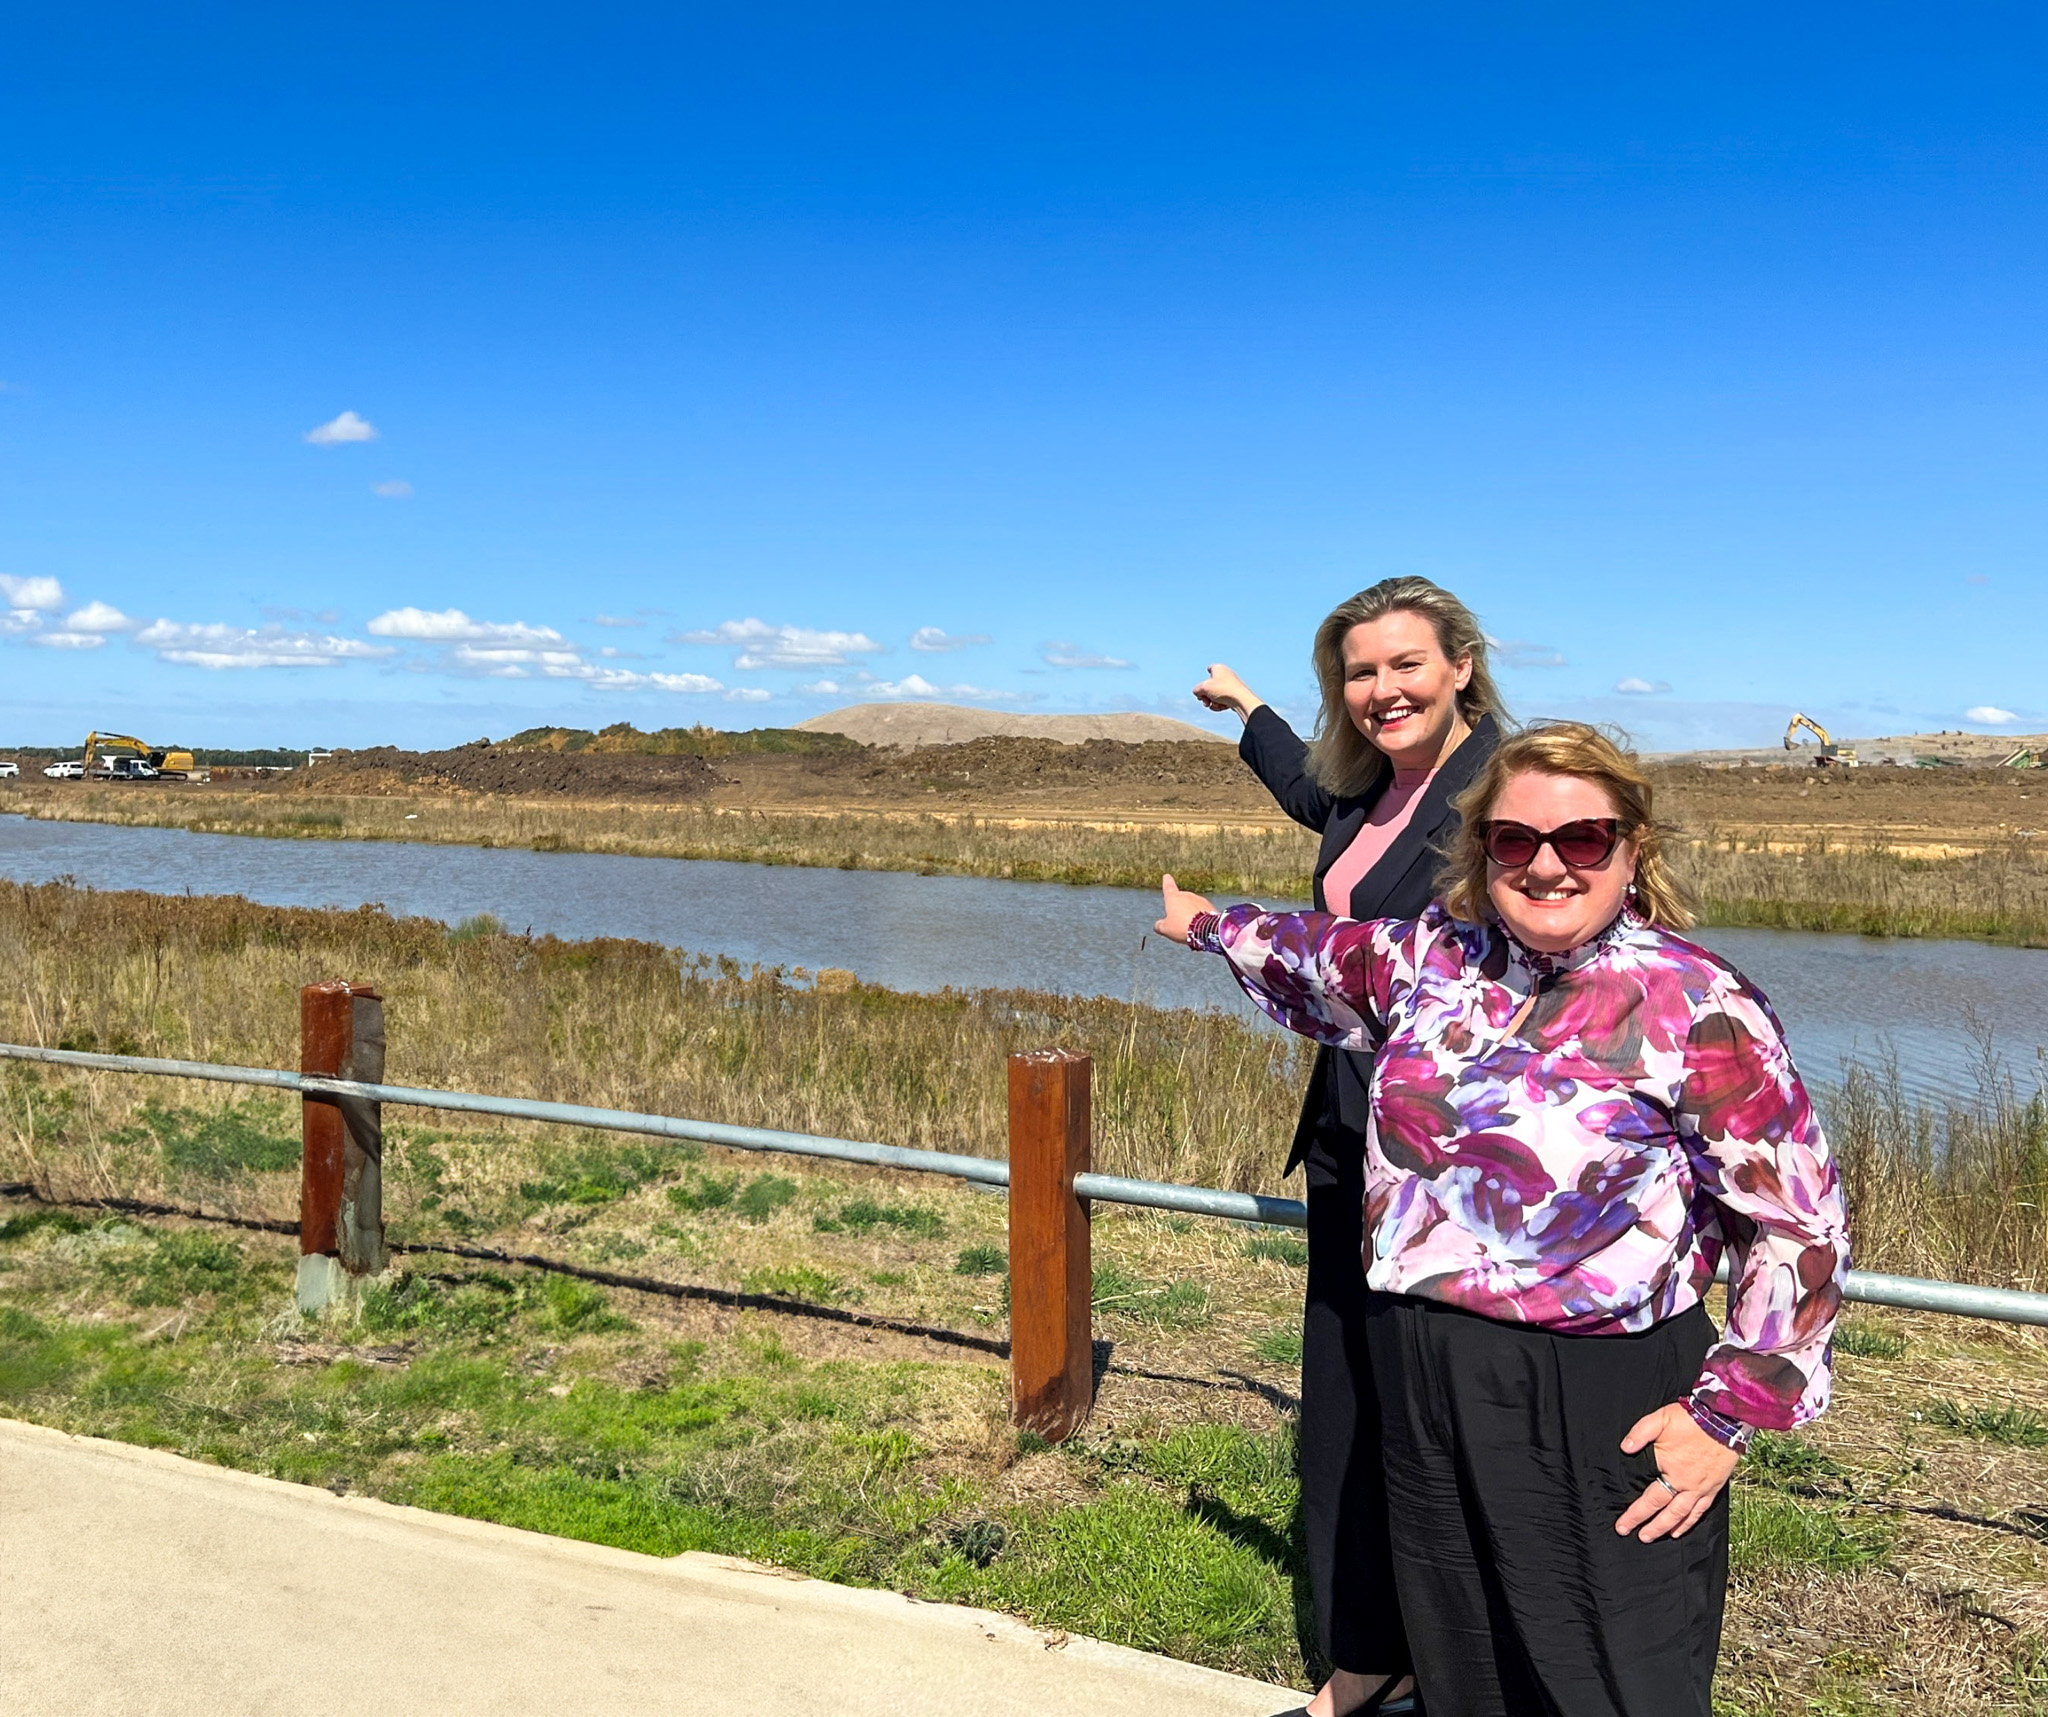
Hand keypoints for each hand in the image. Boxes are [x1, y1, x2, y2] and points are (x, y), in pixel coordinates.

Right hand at [1154, 874, 1215, 944]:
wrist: (1206, 930)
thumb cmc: (1182, 927)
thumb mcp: (1166, 929)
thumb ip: (1160, 925)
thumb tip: (1158, 925)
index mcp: (1173, 898)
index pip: (1168, 887)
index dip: (1167, 882)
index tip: (1166, 876)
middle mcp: (1186, 895)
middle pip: (1181, 900)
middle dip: (1180, 908)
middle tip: (1180, 923)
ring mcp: (1199, 899)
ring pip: (1192, 906)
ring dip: (1191, 913)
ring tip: (1190, 927)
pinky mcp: (1210, 906)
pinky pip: (1203, 911)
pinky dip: (1201, 916)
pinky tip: (1200, 926)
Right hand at [1193, 663, 1264, 721]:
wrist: (1242, 700)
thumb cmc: (1224, 690)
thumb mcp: (1204, 688)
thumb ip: (1197, 689)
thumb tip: (1199, 694)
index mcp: (1219, 668)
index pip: (1210, 669)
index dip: (1205, 677)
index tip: (1204, 686)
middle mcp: (1226, 675)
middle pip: (1210, 686)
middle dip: (1206, 696)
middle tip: (1206, 701)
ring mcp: (1231, 685)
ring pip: (1216, 695)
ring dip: (1213, 702)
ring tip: (1216, 705)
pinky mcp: (1235, 695)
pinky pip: (1223, 700)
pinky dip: (1220, 705)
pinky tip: (1222, 707)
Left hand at [1615, 1403, 1740, 1541]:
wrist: (1725, 1419)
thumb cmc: (1691, 1419)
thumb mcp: (1659, 1419)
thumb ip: (1639, 1433)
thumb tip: (1624, 1448)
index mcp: (1671, 1471)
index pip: (1649, 1499)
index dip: (1635, 1514)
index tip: (1623, 1526)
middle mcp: (1686, 1485)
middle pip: (1665, 1512)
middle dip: (1650, 1527)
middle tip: (1637, 1537)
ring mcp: (1701, 1488)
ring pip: (1683, 1515)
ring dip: (1667, 1528)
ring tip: (1654, 1537)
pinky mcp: (1714, 1487)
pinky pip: (1701, 1510)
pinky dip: (1690, 1522)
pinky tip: (1681, 1529)